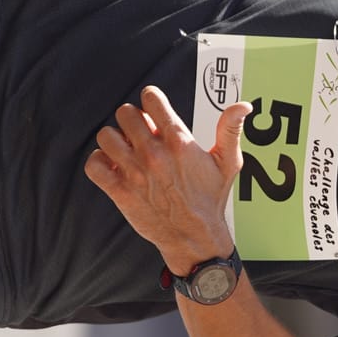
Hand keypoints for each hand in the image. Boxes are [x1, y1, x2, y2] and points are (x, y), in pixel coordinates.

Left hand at [84, 86, 251, 274]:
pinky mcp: (120, 191)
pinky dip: (99, 163)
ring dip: (114, 141)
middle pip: (125, 113)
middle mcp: (154, 154)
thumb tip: (243, 105)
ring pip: (106, 136)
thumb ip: (230, 130)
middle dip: (133, 121)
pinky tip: (114, 167)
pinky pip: (94, 165)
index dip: (151, 101)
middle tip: (142, 136)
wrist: (194, 238)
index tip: (155, 114)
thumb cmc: (210, 199)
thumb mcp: (228, 163)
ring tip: (127, 152)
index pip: (151, 99)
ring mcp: (134, 173)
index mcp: (179, 141)